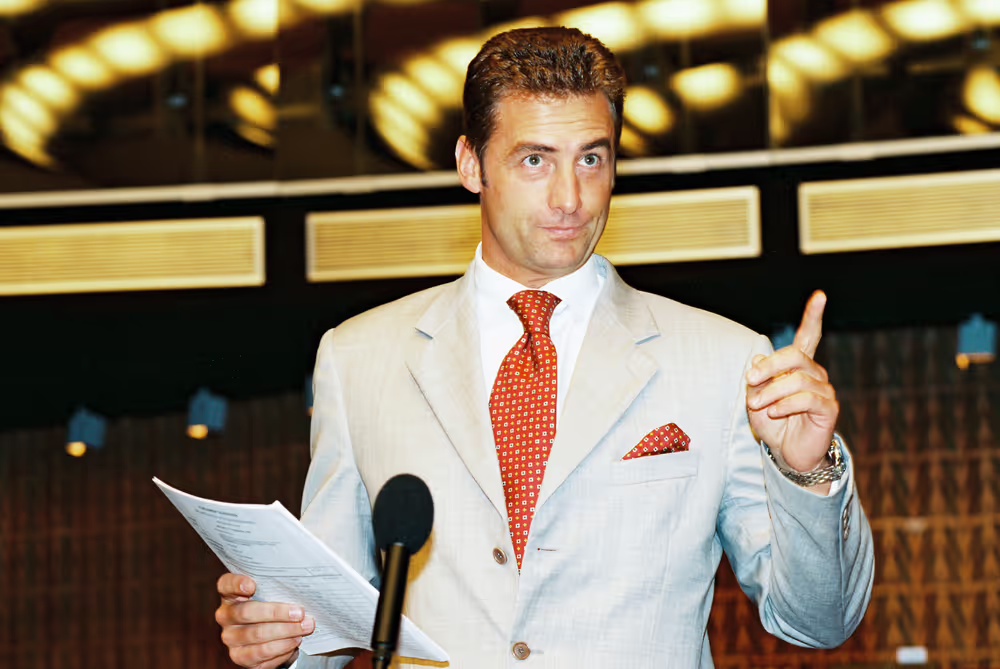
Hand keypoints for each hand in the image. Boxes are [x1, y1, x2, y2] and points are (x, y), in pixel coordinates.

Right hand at [216, 573, 314, 668]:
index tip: (252, 585)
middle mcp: (225, 615)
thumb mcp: (272, 594)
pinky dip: (282, 647)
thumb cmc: (272, 608)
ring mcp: (230, 637)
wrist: (271, 637)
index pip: (226, 584)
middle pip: (246, 612)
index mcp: (231, 594)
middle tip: (299, 613)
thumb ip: (277, 589)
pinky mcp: (239, 656)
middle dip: (277, 613)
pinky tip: (295, 641)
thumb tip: (300, 589)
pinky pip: (261, 653)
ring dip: (285, 631)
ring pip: (257, 634)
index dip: (237, 584)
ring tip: (304, 628)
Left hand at [746, 291, 837, 476]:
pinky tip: (774, 413)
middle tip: (749, 380)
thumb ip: (757, 378)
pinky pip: (806, 398)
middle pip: (795, 355)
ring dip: (771, 391)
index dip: (813, 316)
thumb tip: (758, 357)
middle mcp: (815, 373)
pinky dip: (784, 404)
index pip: (809, 336)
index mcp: (798, 366)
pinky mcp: (828, 409)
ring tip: (757, 404)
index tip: (820, 296)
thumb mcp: (756, 398)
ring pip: (797, 379)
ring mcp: (824, 391)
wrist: (786, 453)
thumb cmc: (772, 422)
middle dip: (769, 365)